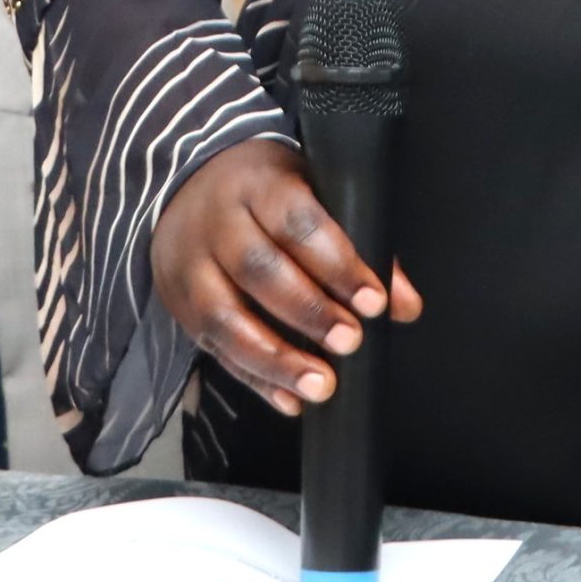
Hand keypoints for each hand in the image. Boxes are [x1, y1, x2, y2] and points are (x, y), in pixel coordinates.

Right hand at [150, 140, 422, 417]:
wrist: (189, 182)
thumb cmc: (271, 191)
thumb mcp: (317, 193)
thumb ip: (362, 244)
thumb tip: (405, 306)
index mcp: (260, 185)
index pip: (299, 223)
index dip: (338, 265)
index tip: (374, 301)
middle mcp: (218, 223)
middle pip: (259, 271)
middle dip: (309, 312)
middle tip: (350, 342)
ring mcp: (189, 264)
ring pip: (224, 318)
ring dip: (276, 360)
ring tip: (320, 385)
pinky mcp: (175, 302)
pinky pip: (211, 347)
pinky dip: (252, 379)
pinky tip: (287, 399)